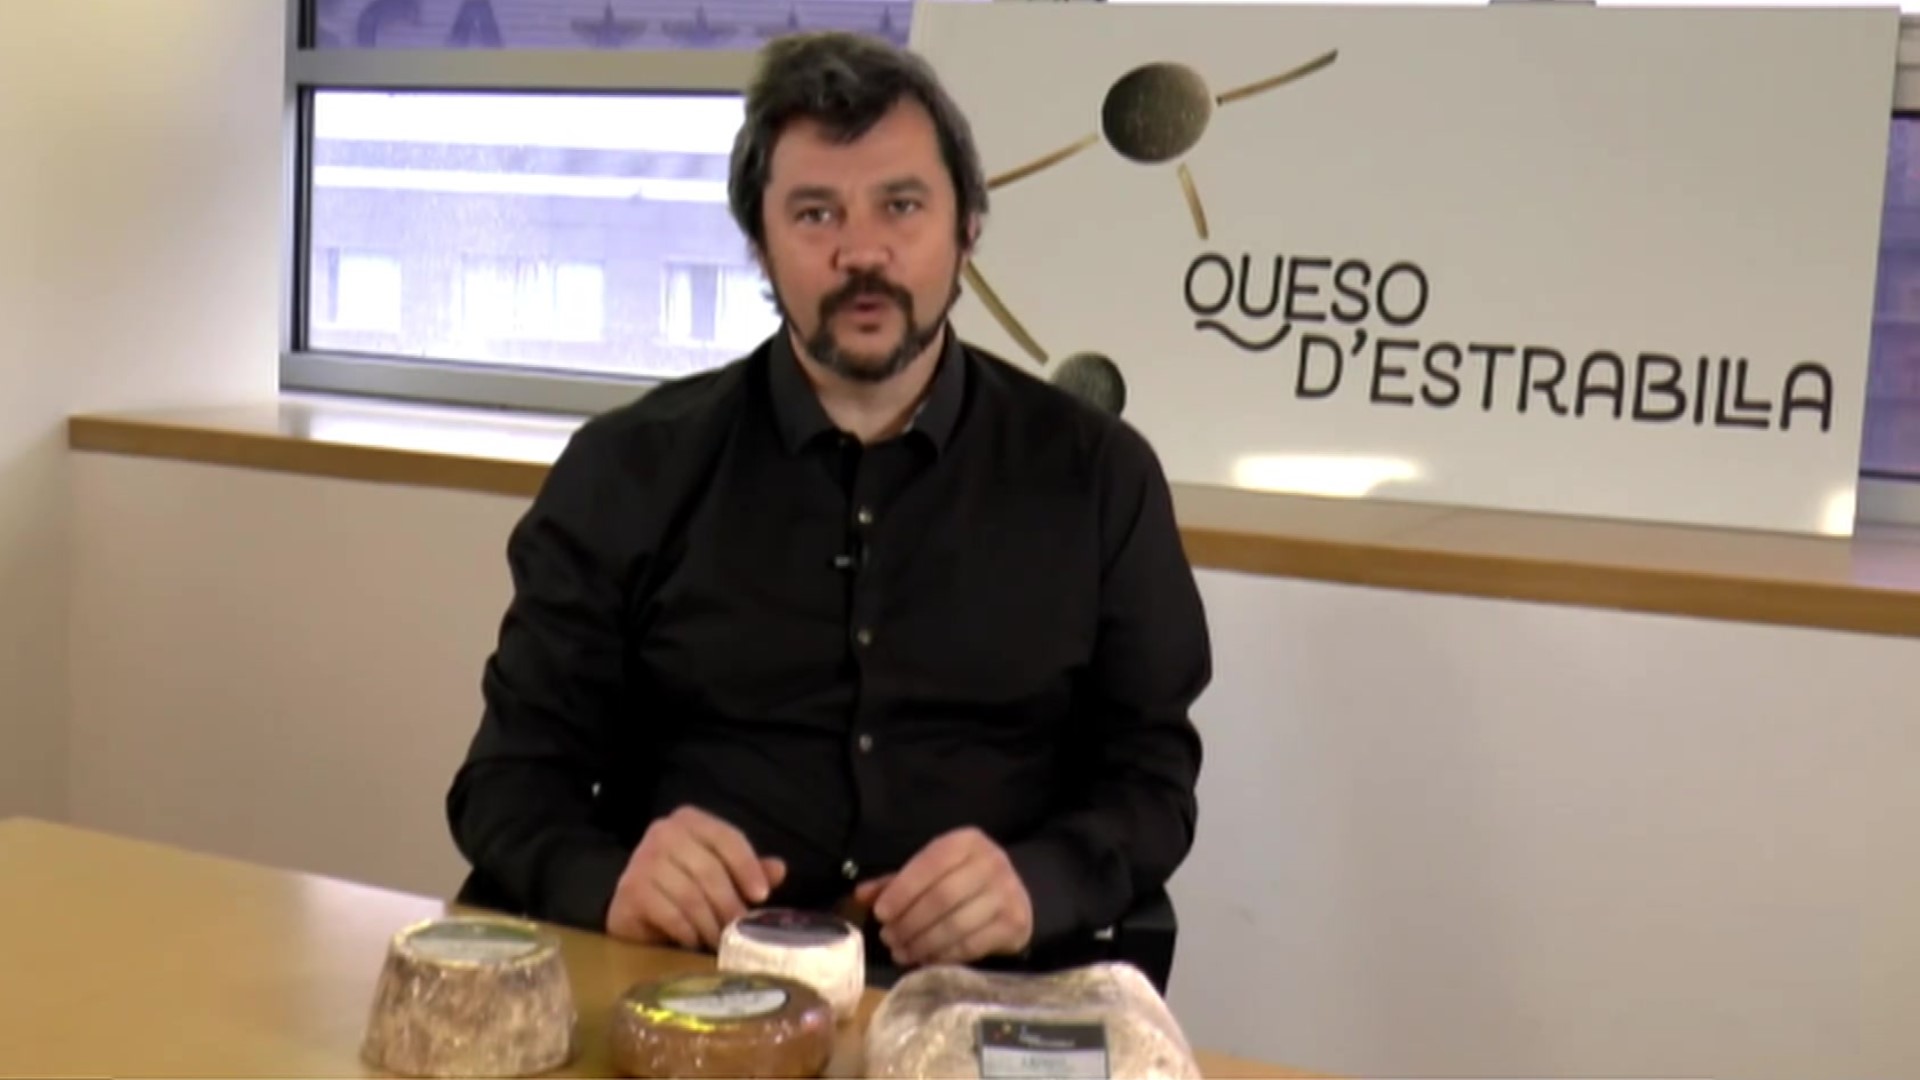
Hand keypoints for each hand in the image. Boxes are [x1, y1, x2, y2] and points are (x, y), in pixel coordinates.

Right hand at [606, 805, 785, 949]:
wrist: (636, 910)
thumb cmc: (685, 887)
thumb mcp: (721, 874)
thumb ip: (750, 870)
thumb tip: (778, 869)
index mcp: (690, 820)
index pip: (726, 838)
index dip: (747, 867)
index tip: (762, 896)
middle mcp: (664, 832)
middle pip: (710, 870)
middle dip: (730, 904)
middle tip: (740, 929)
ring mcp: (642, 859)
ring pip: (691, 896)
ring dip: (710, 924)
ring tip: (720, 940)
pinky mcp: (631, 891)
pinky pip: (671, 914)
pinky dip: (688, 932)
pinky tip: (694, 942)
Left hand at [854, 827, 1032, 966]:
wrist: (1015, 894)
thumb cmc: (962, 880)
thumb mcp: (931, 871)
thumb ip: (896, 882)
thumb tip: (860, 896)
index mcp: (966, 842)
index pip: (930, 864)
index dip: (902, 891)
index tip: (880, 914)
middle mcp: (991, 862)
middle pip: (942, 897)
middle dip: (910, 922)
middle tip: (889, 939)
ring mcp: (1007, 893)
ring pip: (956, 924)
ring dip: (923, 943)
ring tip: (902, 952)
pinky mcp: (1014, 923)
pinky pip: (972, 945)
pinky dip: (944, 955)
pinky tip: (927, 959)